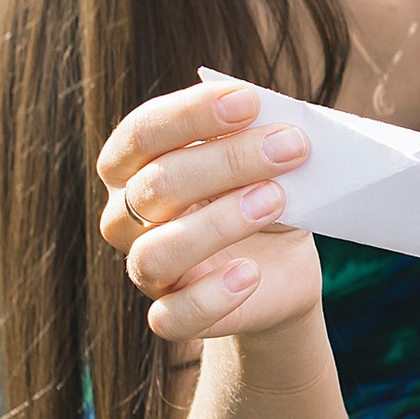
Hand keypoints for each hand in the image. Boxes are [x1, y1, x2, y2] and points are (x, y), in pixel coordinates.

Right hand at [96, 73, 324, 346]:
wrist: (280, 268)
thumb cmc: (263, 196)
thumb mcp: (265, 162)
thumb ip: (259, 138)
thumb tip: (278, 123)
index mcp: (136, 165)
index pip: (143, 132)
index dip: (191, 113)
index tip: (250, 100)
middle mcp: (127, 217)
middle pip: (156, 185)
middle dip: (228, 161)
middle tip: (292, 146)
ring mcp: (145, 269)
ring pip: (156, 253)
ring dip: (219, 223)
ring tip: (276, 199)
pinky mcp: (172, 315)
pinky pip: (171, 318)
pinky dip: (213, 296)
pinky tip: (252, 274)